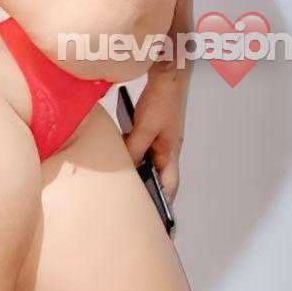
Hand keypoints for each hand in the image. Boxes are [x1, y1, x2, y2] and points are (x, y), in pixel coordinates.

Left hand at [120, 67, 189, 209]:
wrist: (168, 73)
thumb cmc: (163, 99)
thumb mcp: (144, 128)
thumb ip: (134, 148)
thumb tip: (125, 166)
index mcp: (171, 152)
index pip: (170, 184)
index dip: (163, 202)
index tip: (155, 217)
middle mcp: (168, 147)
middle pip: (159, 174)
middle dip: (148, 188)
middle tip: (133, 202)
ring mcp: (161, 137)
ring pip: (149, 160)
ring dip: (138, 169)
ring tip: (123, 181)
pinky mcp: (154, 127)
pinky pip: (143, 146)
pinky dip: (133, 152)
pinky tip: (120, 153)